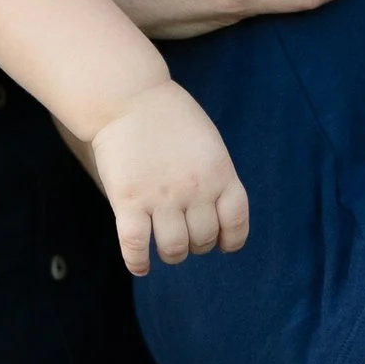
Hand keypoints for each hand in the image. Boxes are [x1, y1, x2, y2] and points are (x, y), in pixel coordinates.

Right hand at [90, 81, 250, 273]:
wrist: (128, 97)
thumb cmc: (169, 118)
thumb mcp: (208, 144)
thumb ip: (215, 177)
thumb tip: (217, 215)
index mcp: (220, 173)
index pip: (236, 223)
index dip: (231, 240)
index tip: (222, 243)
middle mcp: (195, 189)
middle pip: (204, 240)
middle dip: (196, 245)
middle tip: (186, 238)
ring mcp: (162, 197)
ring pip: (174, 249)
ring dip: (173, 254)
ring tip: (167, 249)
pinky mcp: (128, 200)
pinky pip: (135, 245)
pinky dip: (138, 262)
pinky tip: (140, 266)